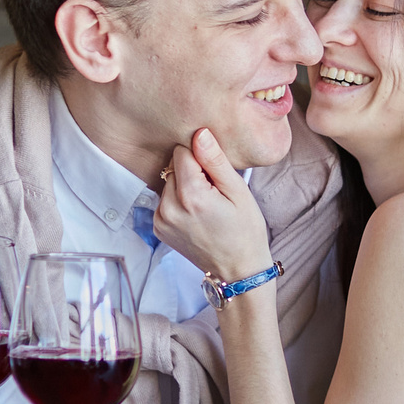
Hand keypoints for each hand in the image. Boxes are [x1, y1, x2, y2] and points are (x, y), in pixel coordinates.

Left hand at [153, 127, 272, 286]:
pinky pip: (165, 199)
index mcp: (190, 196)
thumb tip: (199, 134)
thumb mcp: (238, 191)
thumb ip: (215, 161)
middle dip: (192, 172)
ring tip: (206, 205)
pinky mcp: (158, 228)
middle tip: (214, 192)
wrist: (238, 269)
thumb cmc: (245, 230)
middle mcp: (168, 208)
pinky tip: (196, 214)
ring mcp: (160, 220)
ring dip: (184, 186)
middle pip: (173, 166)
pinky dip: (178, 201)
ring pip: (168, 182)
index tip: (215, 175)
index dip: (201, 158)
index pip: (182, 152)